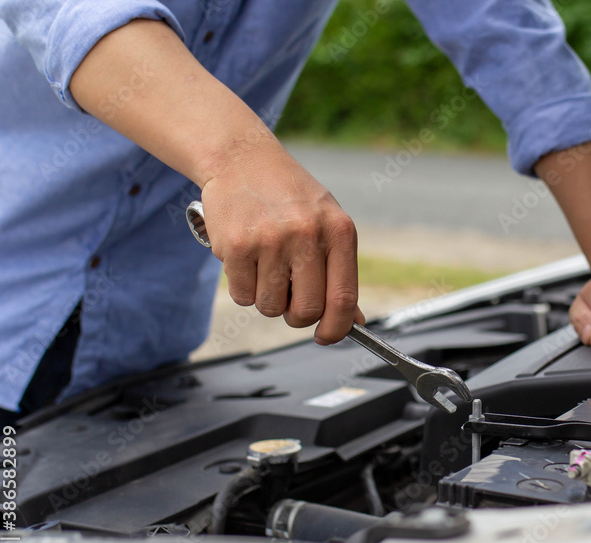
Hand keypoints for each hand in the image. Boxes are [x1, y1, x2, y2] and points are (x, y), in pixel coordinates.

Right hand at [199, 141, 363, 343]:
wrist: (242, 158)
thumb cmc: (289, 196)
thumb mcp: (327, 224)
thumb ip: (340, 272)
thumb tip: (353, 321)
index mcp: (339, 231)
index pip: (343, 298)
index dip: (336, 328)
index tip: (326, 336)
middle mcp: (308, 235)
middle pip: (306, 311)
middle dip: (296, 316)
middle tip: (289, 298)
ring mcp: (271, 240)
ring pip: (270, 307)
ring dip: (267, 299)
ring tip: (266, 267)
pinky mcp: (236, 246)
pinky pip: (242, 295)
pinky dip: (243, 287)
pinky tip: (247, 258)